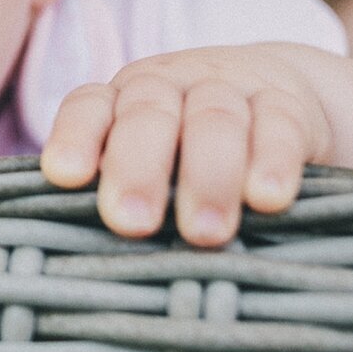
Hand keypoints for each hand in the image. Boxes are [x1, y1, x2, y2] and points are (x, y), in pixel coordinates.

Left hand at [38, 45, 333, 246]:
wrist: (282, 93)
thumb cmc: (190, 153)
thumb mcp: (151, 164)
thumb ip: (120, 197)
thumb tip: (81, 265)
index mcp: (122, 100)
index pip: (89, 107)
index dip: (76, 137)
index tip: (65, 175)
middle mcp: (170, 86)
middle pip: (148, 114)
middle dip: (137, 167)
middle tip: (132, 222)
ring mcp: (230, 88)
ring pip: (215, 119)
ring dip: (208, 175)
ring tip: (205, 233)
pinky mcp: (288, 103)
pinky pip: (280, 123)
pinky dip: (274, 159)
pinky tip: (267, 199)